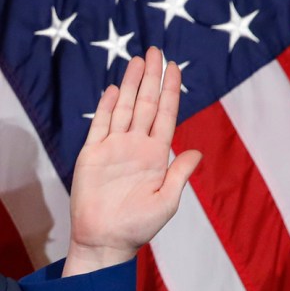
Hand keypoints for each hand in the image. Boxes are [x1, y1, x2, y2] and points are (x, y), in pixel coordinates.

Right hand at [63, 47, 201, 276]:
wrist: (106, 240)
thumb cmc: (139, 225)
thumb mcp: (168, 200)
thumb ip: (180, 174)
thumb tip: (196, 151)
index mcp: (157, 154)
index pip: (167, 114)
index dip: (172, 91)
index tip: (176, 68)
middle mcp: (137, 145)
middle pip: (147, 104)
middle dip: (152, 78)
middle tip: (157, 51)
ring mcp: (115, 147)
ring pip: (125, 108)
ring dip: (132, 84)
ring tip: (139, 60)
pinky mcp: (92, 154)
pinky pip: (101, 124)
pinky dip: (108, 106)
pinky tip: (116, 89)